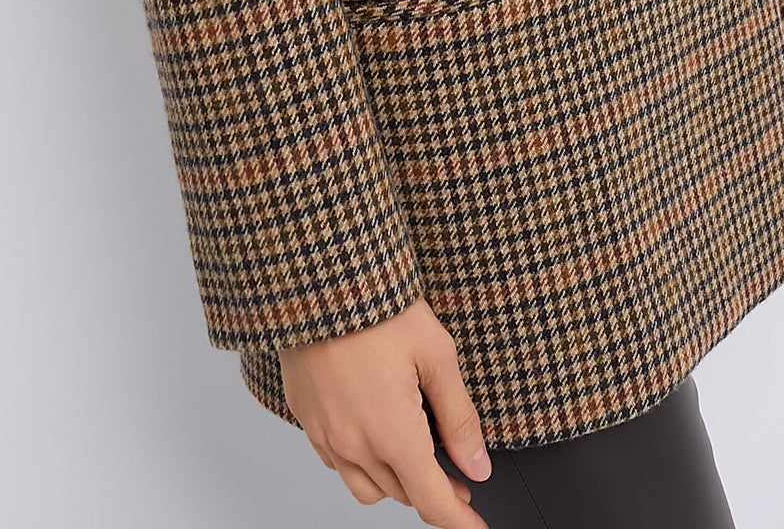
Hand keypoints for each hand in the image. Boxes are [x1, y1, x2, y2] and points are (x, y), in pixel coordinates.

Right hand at [279, 296, 491, 523]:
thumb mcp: (436, 354)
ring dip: (396, 482)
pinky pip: (337, 463)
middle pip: (403, 496)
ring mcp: (325, 436)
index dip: (460, 523)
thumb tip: (478, 465)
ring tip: (417, 455)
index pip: (432, 502)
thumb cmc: (377, 306)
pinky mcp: (306, 419)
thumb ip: (460, 417)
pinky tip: (376, 433)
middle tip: (459, 477)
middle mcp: (354, 445)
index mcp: (392, 433)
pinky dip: (362, 462)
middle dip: (435, 494)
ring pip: (367, 489)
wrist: (317, 280)